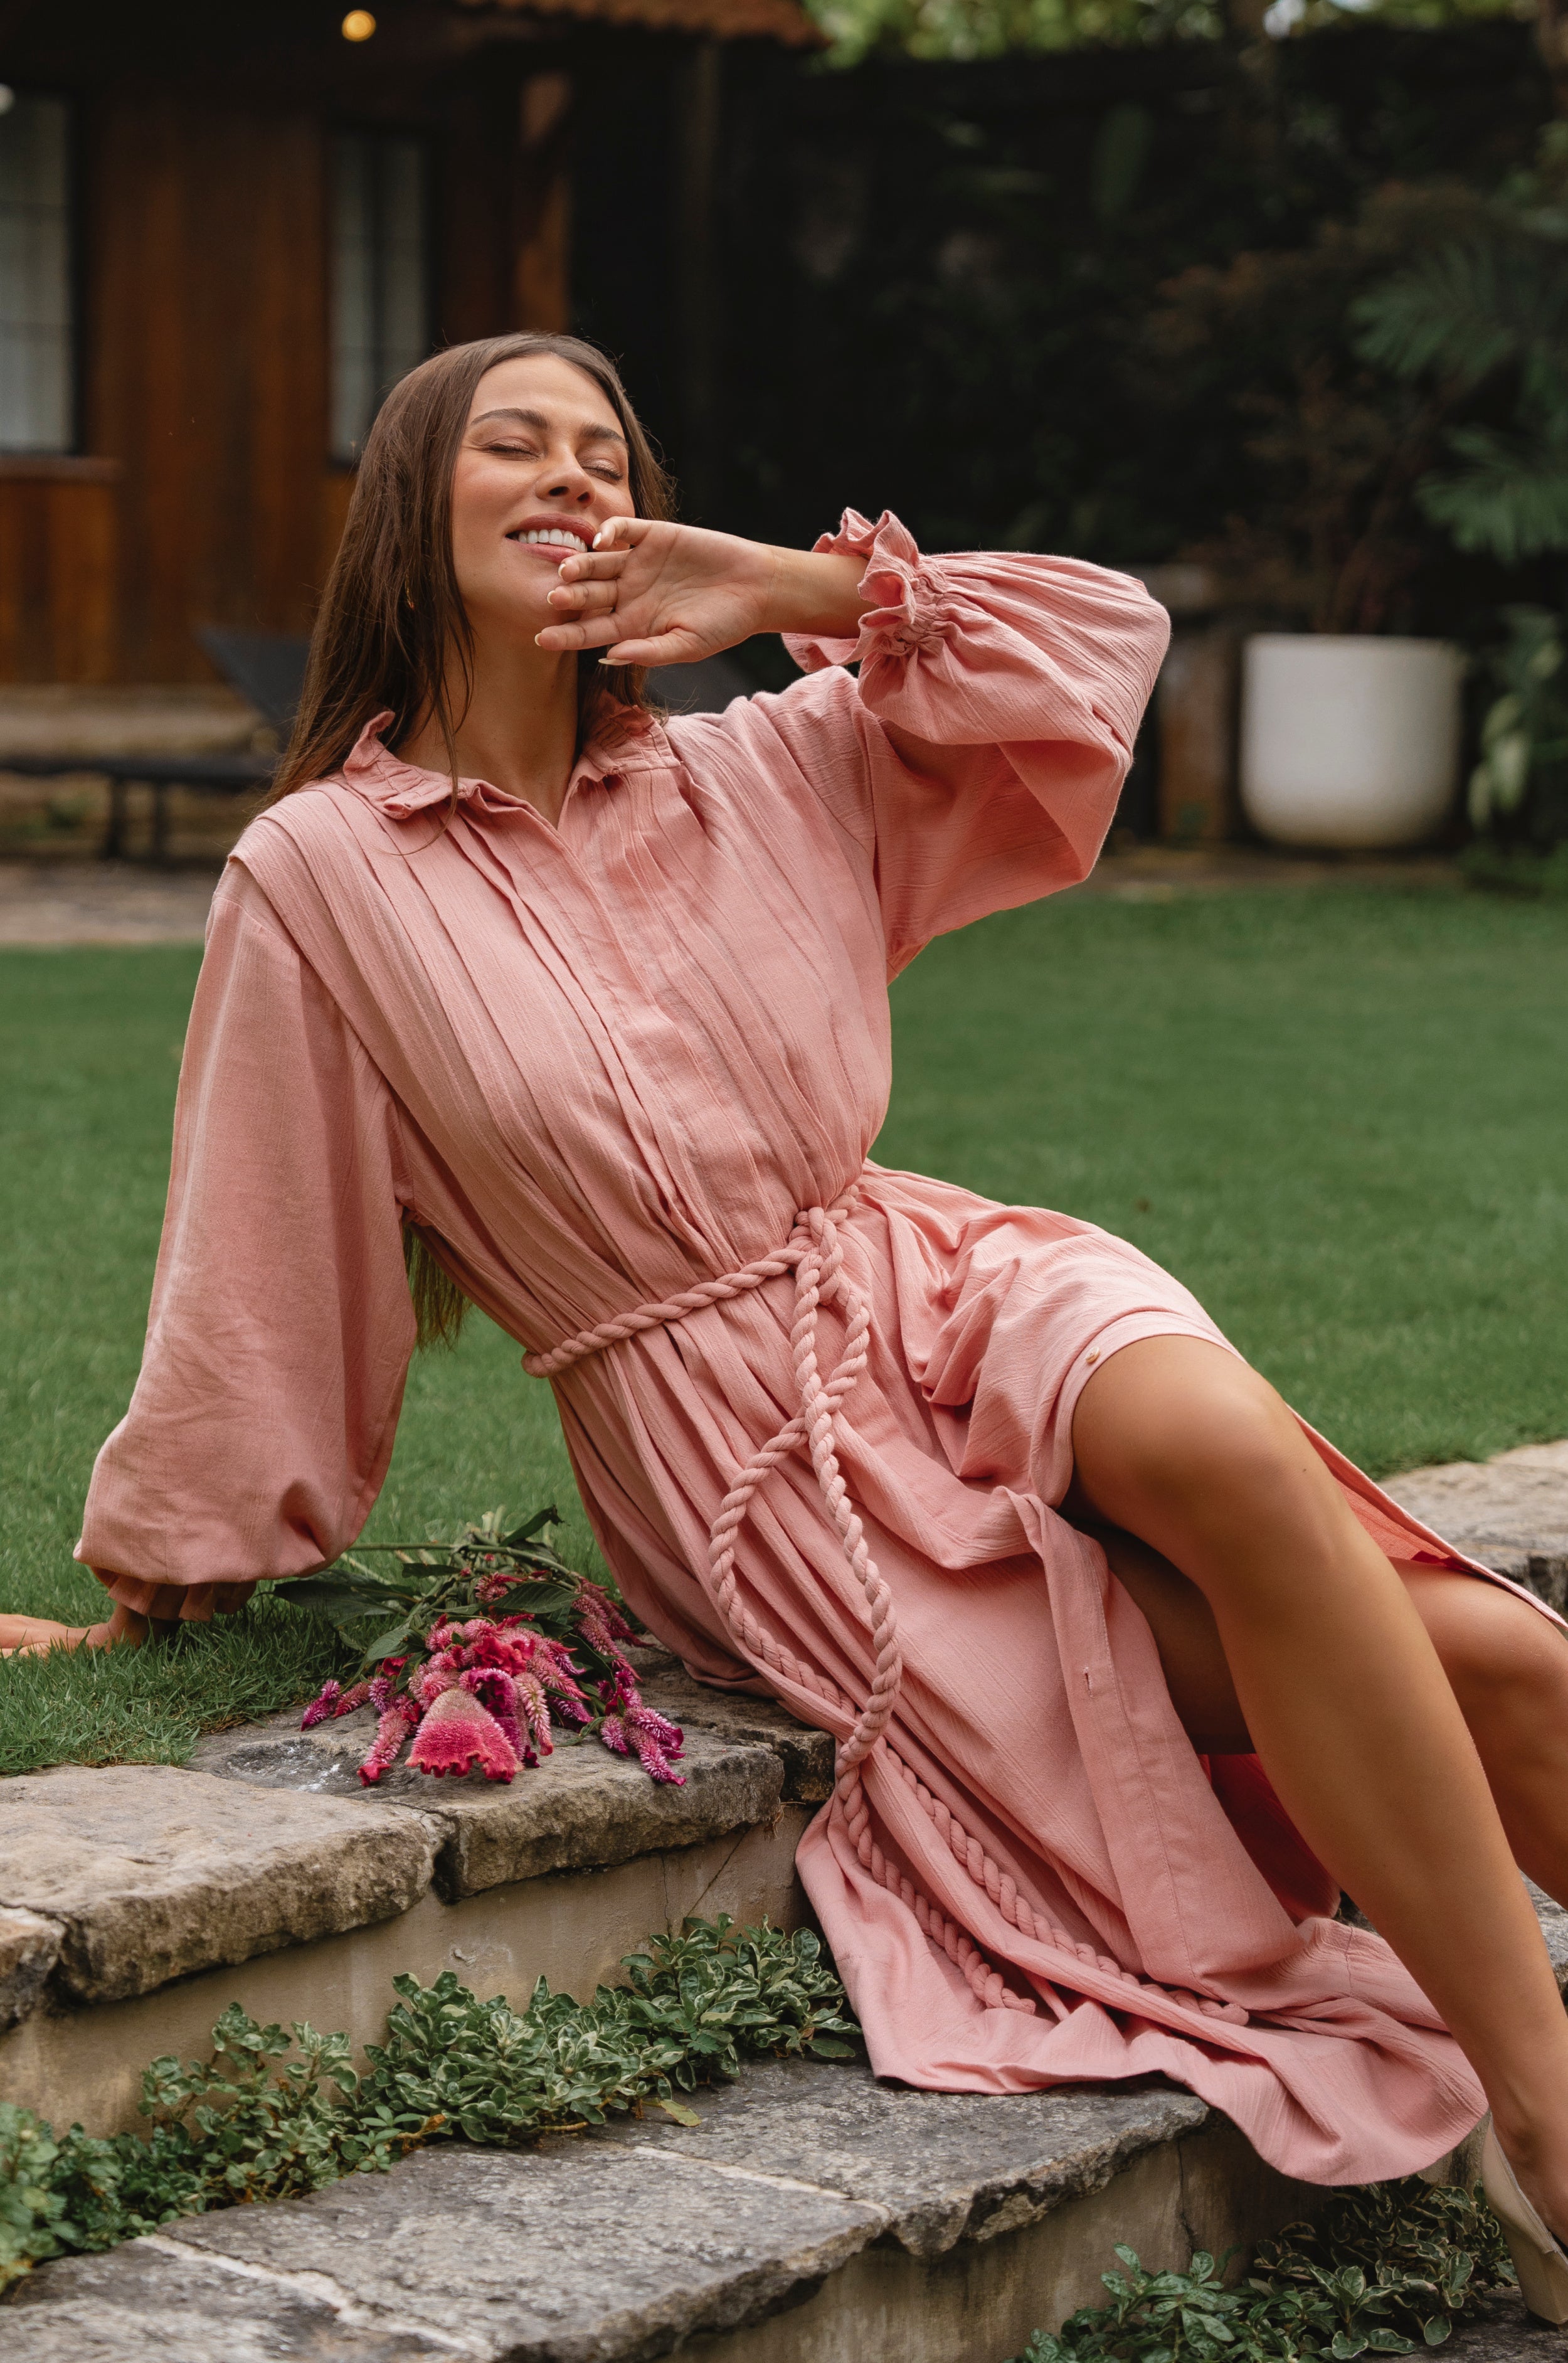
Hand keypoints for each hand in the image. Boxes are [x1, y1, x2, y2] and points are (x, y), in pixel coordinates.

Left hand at [536, 518, 870, 667]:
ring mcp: (638, 563)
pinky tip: (601, 540)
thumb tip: (610, 657)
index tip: (541, 640)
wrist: (756, 589)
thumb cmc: (724, 625)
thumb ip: (649, 652)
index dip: (565, 635)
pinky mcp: (653, 535)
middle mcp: (628, 592)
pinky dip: (611, 532)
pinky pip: (624, 530)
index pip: (589, 631)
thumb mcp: (687, 645)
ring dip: (582, 565)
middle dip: (570, 598)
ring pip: (600, 562)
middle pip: (589, 595)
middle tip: (552, 599)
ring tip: (567, 569)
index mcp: (631, 624)